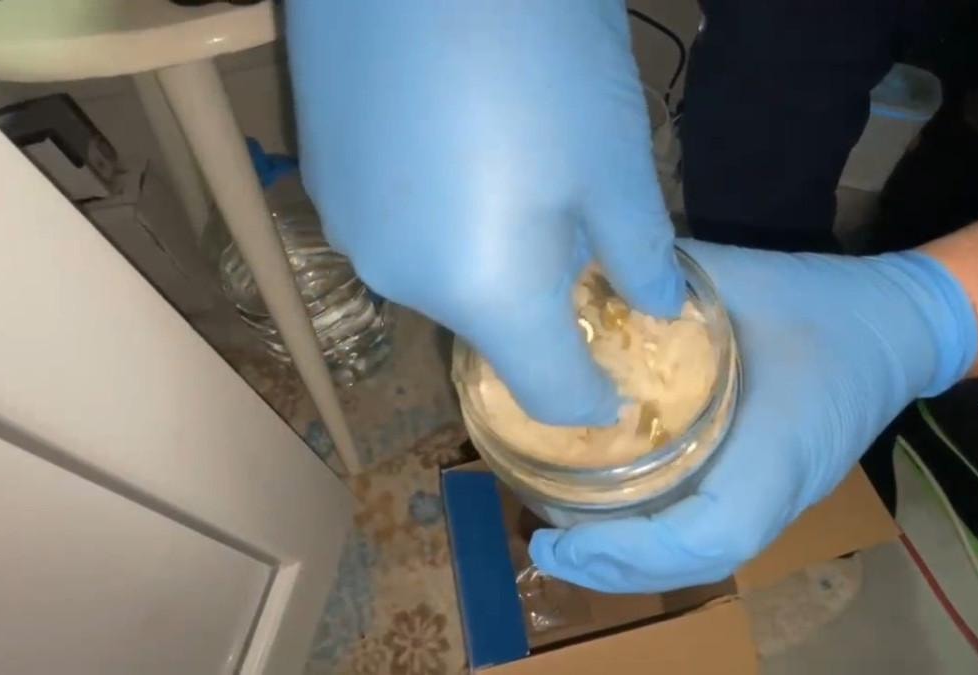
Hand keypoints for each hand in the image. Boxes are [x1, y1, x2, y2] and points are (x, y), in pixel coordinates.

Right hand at [286, 0, 682, 424]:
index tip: (621, 384)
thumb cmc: (544, 50)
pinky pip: (398, 221)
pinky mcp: (320, 173)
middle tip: (577, 207)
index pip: (547, 393)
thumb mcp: (616, 159)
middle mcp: (403, 281)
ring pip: (441, 269)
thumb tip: (656, 310)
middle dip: (541, 291)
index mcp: (486, 291)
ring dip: (485, 242)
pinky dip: (436, 203)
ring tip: (511, 147)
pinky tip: (454, 124)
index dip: (591, 400)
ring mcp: (350, 226)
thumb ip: (640, 256)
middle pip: (491, 322)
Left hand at [530, 239, 977, 591]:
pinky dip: (660, 543)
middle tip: (544, 542)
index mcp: (774, 448)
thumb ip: (661, 280)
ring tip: (568, 541)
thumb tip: (583, 267)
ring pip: (703, 559)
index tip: (560, 536)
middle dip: (614, 566)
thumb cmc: (820, 303)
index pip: (706, 534)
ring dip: (634, 561)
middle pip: (694, 563)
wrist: (897, 325)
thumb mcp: (737, 278)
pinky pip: (713, 536)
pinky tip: (616, 520)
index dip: (630, 549)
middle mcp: (779, 491)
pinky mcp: (778, 492)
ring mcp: (783, 499)